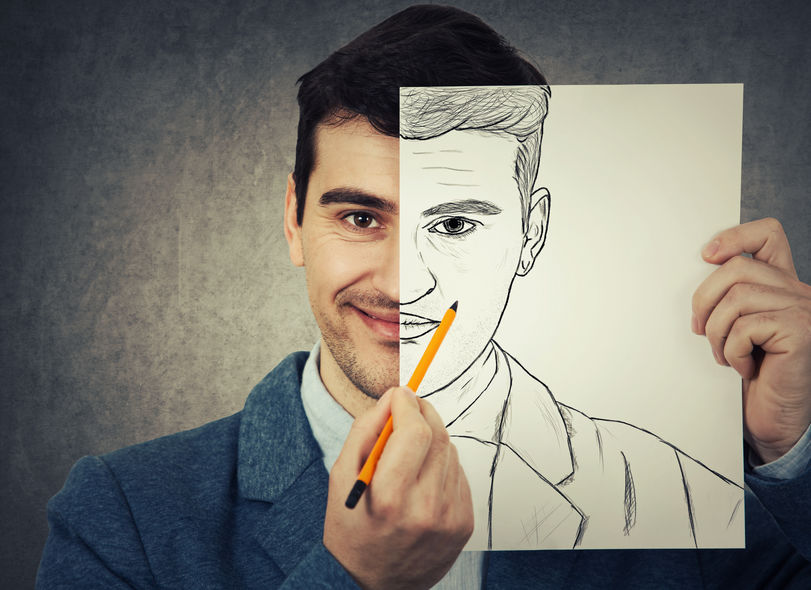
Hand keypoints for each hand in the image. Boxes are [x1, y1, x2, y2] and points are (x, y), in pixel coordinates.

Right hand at [323, 387, 473, 589]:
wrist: (369, 585)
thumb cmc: (350, 528)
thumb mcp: (341, 477)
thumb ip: (365, 430)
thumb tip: (393, 397)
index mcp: (389, 497)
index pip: (415, 431)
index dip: (408, 404)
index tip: (400, 394)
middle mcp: (425, 509)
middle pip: (438, 437)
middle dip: (422, 414)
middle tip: (408, 409)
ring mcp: (449, 519)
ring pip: (450, 453)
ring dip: (431, 442)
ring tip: (408, 457)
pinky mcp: (464, 524)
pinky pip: (458, 475)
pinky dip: (441, 467)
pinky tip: (421, 480)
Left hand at [692, 217, 810, 462]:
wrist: (773, 417)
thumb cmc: (752, 373)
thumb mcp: (735, 326)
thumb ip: (728, 296)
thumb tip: (700, 269)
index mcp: (781, 284)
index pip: (767, 234)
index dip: (734, 236)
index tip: (705, 256)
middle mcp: (798, 291)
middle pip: (737, 268)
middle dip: (704, 300)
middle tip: (700, 330)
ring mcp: (804, 310)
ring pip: (736, 299)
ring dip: (717, 332)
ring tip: (724, 355)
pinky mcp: (802, 332)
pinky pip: (746, 327)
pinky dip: (733, 351)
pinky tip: (743, 367)